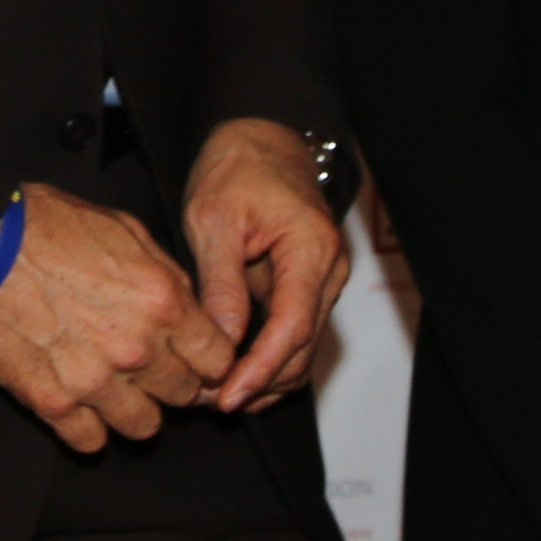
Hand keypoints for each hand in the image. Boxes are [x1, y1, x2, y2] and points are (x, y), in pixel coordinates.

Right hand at [0, 183, 233, 451]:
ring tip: (113, 386)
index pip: (218, 360)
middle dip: (172, 381)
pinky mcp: (50, 402)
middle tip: (147, 365)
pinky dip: (87, 426)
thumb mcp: (126, 229)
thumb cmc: (50, 224)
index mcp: (163, 301)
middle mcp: (136, 348)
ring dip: (134, 408)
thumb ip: (167, 275)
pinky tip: (78, 401)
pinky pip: (90, 441)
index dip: (208, 359)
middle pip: (185, 396)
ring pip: (144, 427)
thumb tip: (189, 309)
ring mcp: (93, 381)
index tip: (193, 356)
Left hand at [181, 117, 348, 413]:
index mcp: (310, 248)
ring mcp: (323, 279)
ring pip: (302, 347)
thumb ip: (222, 285)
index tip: (228, 395)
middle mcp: (328, 269)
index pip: (292, 328)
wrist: (261, 138)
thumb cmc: (236, 168)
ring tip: (217, 393)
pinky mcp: (308, 284)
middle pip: (303, 347)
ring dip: (266, 376)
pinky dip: (269, 356)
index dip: (260, 369)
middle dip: (261, 382)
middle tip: (212, 402)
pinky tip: (233, 370)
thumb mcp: (214, 221)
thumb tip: (223, 345)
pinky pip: (294, 331)